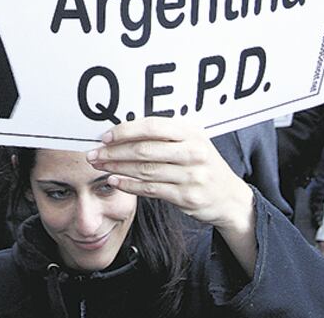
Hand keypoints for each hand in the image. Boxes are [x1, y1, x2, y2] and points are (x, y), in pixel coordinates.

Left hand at [86, 118, 252, 231]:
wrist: (229, 197)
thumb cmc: (203, 165)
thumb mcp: (192, 142)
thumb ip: (165, 136)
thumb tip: (125, 130)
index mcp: (191, 133)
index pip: (153, 127)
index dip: (126, 131)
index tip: (106, 136)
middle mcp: (193, 152)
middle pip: (144, 150)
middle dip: (114, 152)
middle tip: (94, 154)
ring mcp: (191, 176)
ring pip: (144, 170)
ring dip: (117, 168)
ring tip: (100, 166)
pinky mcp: (186, 197)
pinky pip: (150, 190)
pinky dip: (129, 185)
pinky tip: (115, 182)